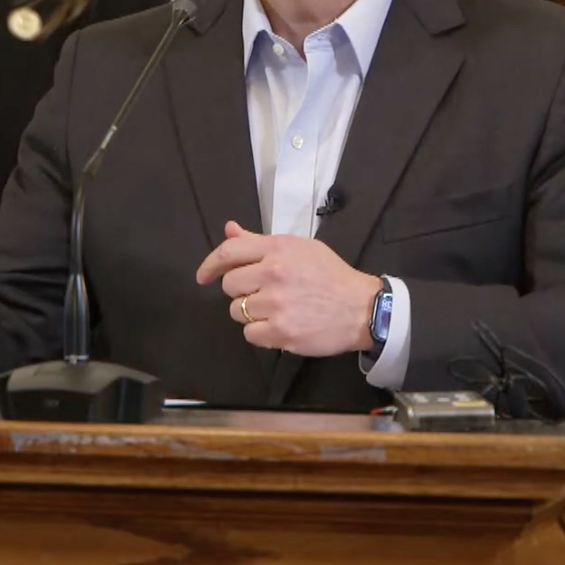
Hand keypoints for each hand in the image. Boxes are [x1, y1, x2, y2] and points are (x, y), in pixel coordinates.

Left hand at [195, 221, 379, 356]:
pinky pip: (249, 334)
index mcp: (277, 249)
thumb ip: (259, 241)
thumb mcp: (299, 248)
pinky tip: (279, 325)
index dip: (209, 265)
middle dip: (241, 290)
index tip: (203, 276)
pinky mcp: (280, 332)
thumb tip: (229, 230)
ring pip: (237, 311)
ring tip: (276, 309)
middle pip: (229, 285)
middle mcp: (273, 274)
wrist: (361, 308)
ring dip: (251, 312)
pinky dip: (261, 332)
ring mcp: (275, 305)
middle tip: (262, 292)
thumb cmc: (330, 275)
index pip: (228, 253)